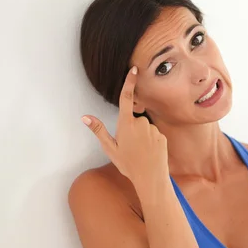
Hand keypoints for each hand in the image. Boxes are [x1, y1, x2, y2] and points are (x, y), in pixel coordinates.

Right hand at [81, 66, 168, 186]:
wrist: (151, 177)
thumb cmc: (129, 165)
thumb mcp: (110, 148)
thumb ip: (99, 130)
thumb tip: (85, 117)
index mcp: (126, 124)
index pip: (126, 98)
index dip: (130, 82)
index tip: (134, 69)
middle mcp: (141, 122)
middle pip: (134, 119)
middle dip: (131, 129)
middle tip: (130, 148)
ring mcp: (153, 128)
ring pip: (144, 128)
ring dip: (141, 136)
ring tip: (140, 153)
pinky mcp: (162, 135)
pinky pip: (154, 134)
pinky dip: (151, 142)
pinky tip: (149, 153)